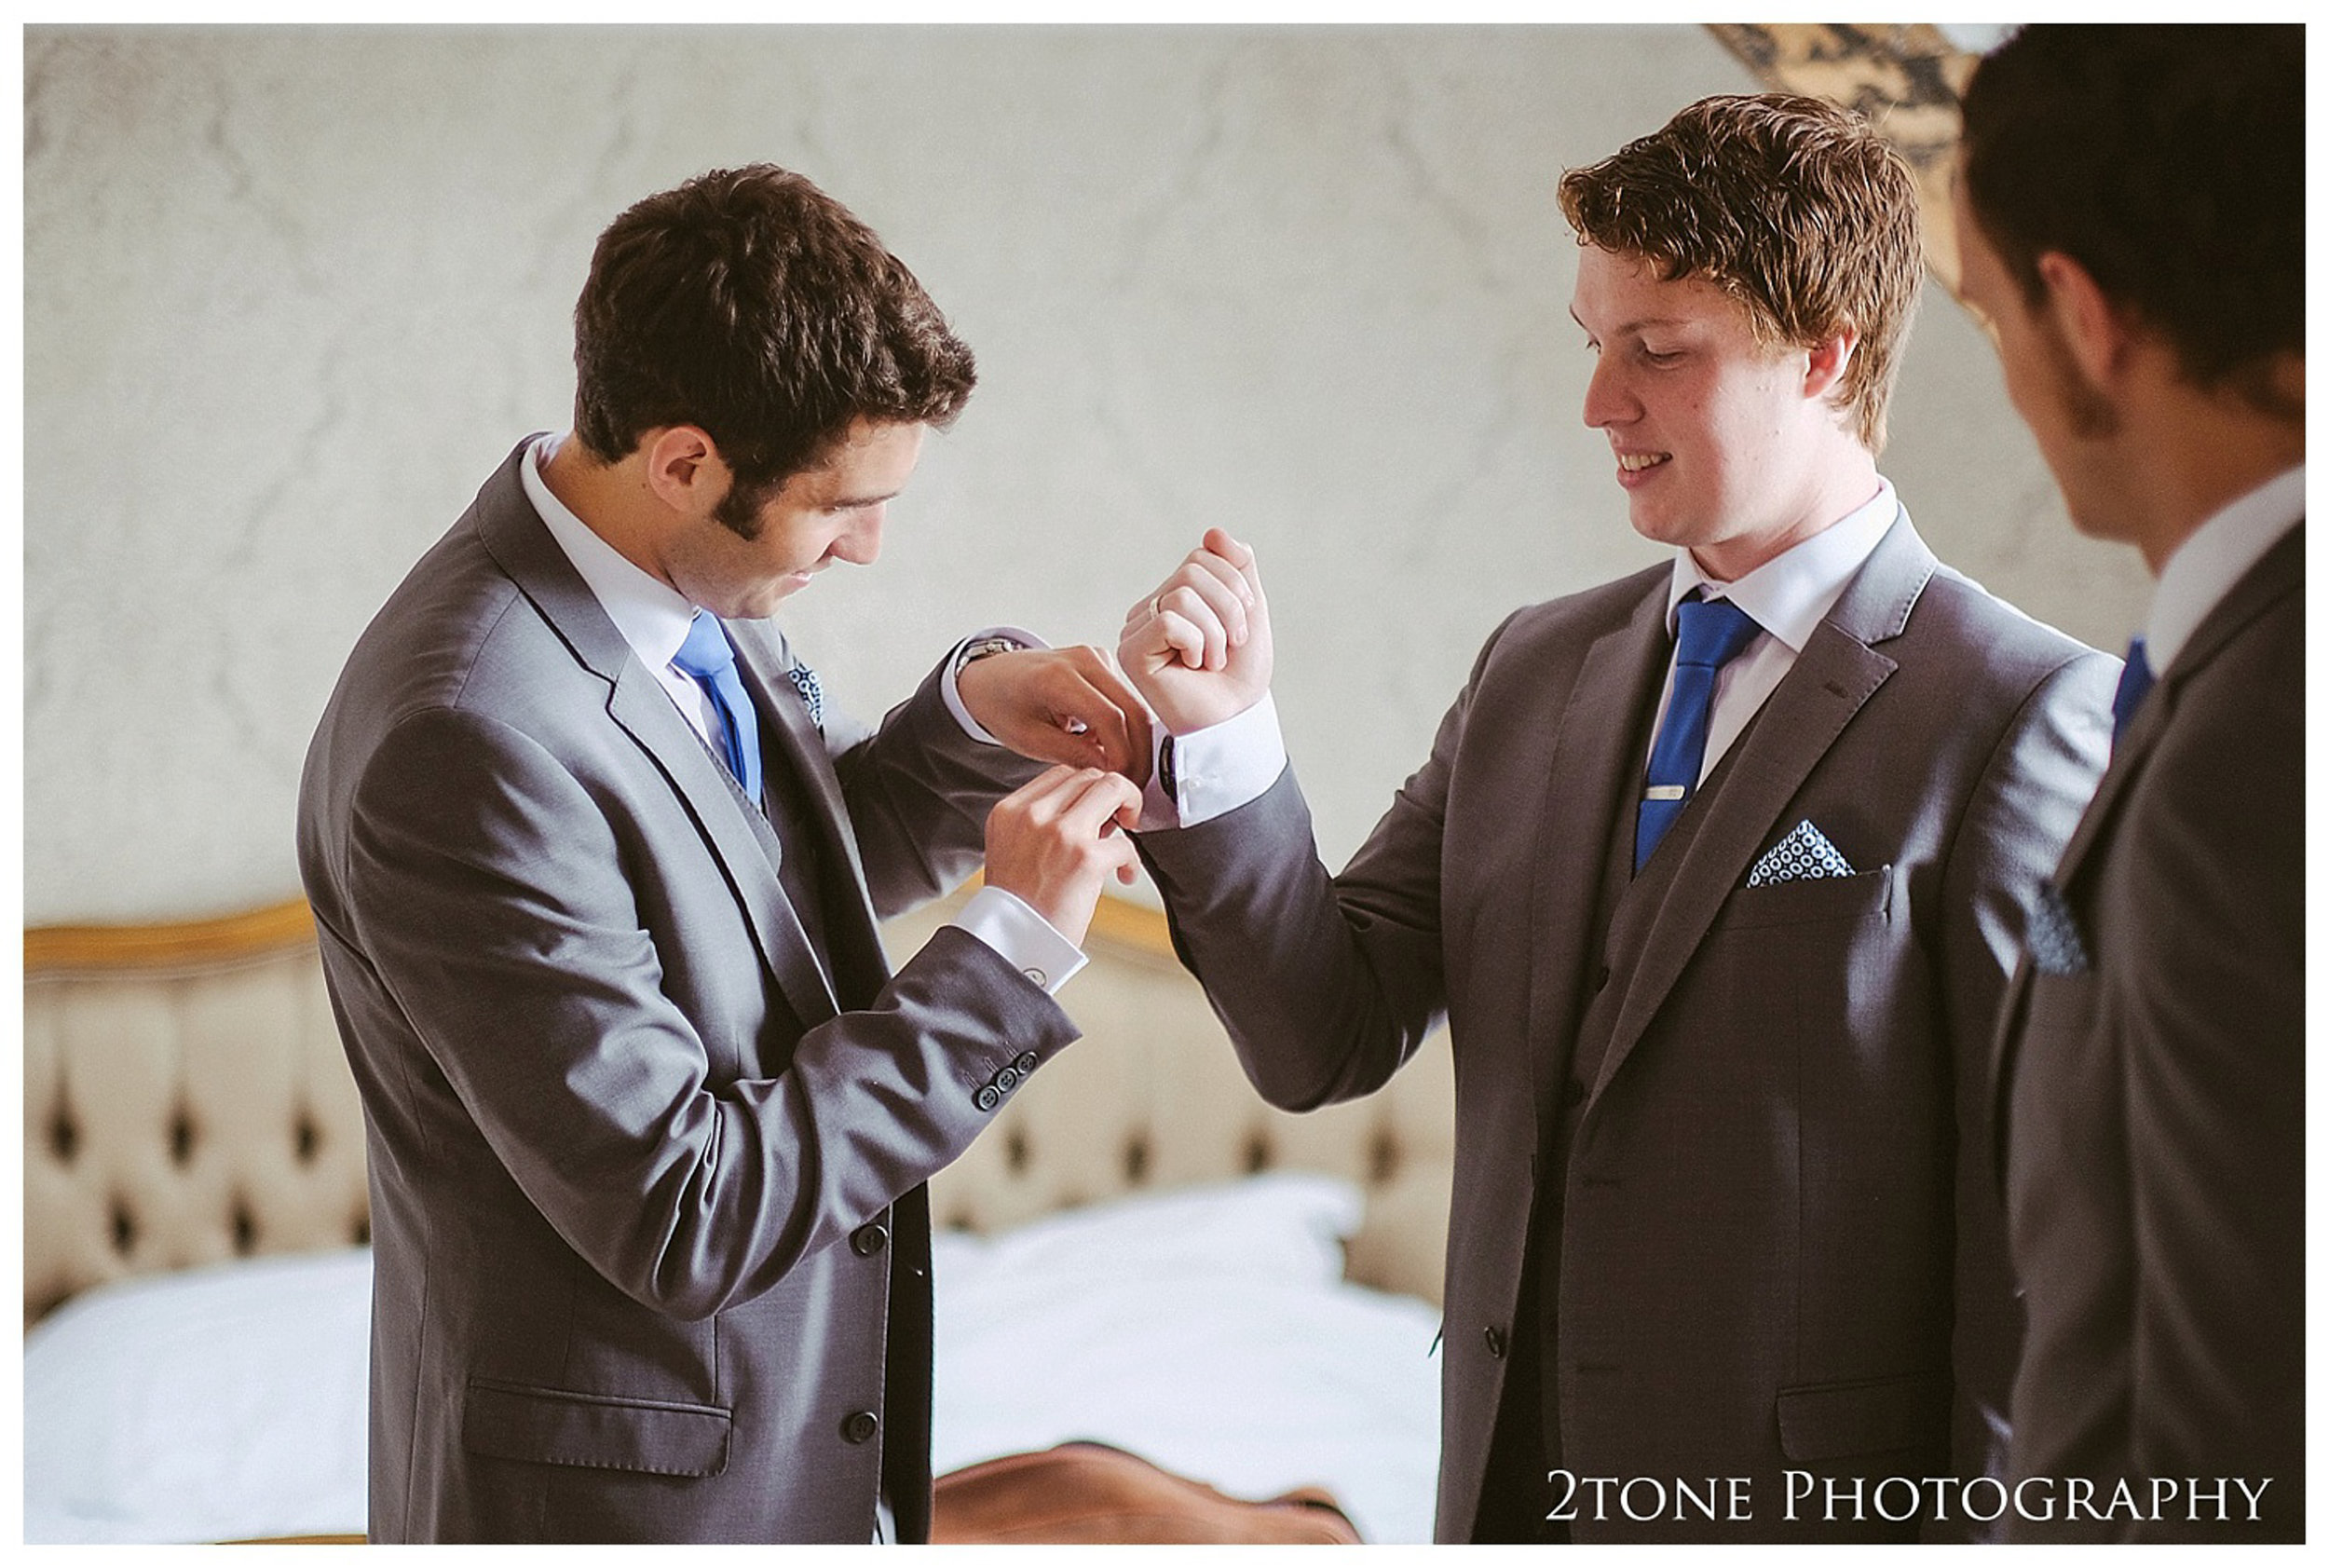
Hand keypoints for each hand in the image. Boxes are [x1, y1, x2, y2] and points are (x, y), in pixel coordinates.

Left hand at [956, 645, 1154, 786]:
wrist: (989, 677)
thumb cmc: (1002, 705)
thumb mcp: (1030, 740)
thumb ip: (1074, 755)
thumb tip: (1112, 773)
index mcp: (1058, 677)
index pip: (1110, 718)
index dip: (1123, 756)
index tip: (1121, 783)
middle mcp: (1083, 660)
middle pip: (1133, 710)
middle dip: (1139, 754)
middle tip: (1132, 785)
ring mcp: (1096, 658)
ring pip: (1136, 706)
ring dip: (1134, 743)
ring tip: (1120, 773)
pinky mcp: (1102, 664)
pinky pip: (1126, 700)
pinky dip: (1125, 728)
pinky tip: (1107, 749)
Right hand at [982, 765, 1143, 946]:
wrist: (1010, 944)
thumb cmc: (1016, 905)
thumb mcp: (1012, 849)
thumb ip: (1042, 823)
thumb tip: (1093, 813)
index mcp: (1010, 811)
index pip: (1061, 774)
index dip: (1086, 789)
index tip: (1096, 810)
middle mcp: (1033, 815)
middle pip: (1089, 776)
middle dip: (1112, 794)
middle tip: (1120, 819)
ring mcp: (1061, 833)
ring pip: (1112, 788)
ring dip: (1130, 807)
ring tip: (1126, 836)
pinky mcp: (1086, 858)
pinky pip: (1126, 843)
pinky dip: (1131, 861)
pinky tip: (1123, 875)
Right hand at [1118, 527, 1272, 734]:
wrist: (1235, 718)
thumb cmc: (1240, 671)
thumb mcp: (1249, 609)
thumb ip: (1238, 566)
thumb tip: (1213, 531)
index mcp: (1174, 594)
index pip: (1202, 555)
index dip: (1234, 586)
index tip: (1240, 625)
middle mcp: (1150, 608)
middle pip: (1193, 571)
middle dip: (1228, 609)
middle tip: (1229, 648)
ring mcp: (1136, 628)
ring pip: (1183, 595)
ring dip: (1215, 633)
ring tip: (1211, 661)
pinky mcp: (1130, 651)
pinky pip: (1171, 621)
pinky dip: (1197, 644)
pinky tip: (1193, 667)